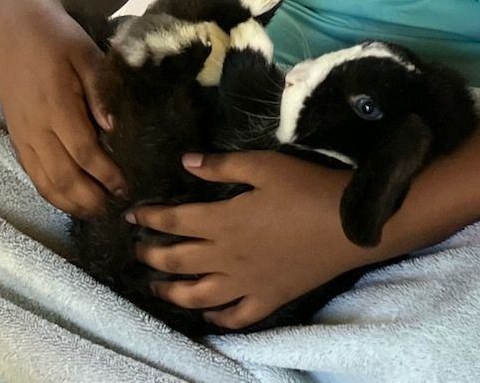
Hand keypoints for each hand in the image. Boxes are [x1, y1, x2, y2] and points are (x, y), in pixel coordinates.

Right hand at [0, 0, 126, 216]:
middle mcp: (36, 127)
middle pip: (63, 177)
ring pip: (44, 182)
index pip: (84, 152)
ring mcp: (23, 134)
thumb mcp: (87, 54)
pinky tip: (70, 199)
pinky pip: (32, 174)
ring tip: (98, 212)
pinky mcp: (16, 136)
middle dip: (91, 198)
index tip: (127, 185)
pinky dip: (52, 192)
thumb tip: (114, 128)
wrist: (18, 27)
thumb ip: (101, 91)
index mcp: (57, 106)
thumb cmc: (59, 37)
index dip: (106, 174)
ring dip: (71, 203)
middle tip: (118, 207)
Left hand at [128, 150, 372, 329]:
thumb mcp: (264, 165)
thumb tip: (184, 161)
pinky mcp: (269, 299)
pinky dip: (214, 318)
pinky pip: (234, 318)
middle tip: (136, 248)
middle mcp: (227, 258)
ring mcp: (247, 284)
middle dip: (150, 254)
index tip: (130, 214)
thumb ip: (222, 165)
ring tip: (156, 285)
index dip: (148, 218)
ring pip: (197, 296)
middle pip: (177, 261)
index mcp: (224, 221)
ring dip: (171, 291)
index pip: (174, 221)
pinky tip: (206, 312)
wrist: (348, 225)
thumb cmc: (305, 188)